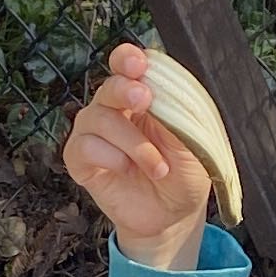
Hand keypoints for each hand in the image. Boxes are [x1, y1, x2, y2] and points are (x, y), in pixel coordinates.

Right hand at [64, 40, 211, 271]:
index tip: (139, 64)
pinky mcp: (81, 160)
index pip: (126, 65)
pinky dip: (109, 156)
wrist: (174, 217)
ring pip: (98, 118)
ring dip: (132, 142)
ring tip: (157, 167)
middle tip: (143, 99)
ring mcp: (95, 134)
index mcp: (143, 96)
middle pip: (109, 86)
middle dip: (125, 90)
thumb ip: (177, 116)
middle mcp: (115, 110)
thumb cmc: (184, 176)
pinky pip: (84, 146)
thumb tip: (158, 93)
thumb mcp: (194, 144)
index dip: (127, 59)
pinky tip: (125, 169)